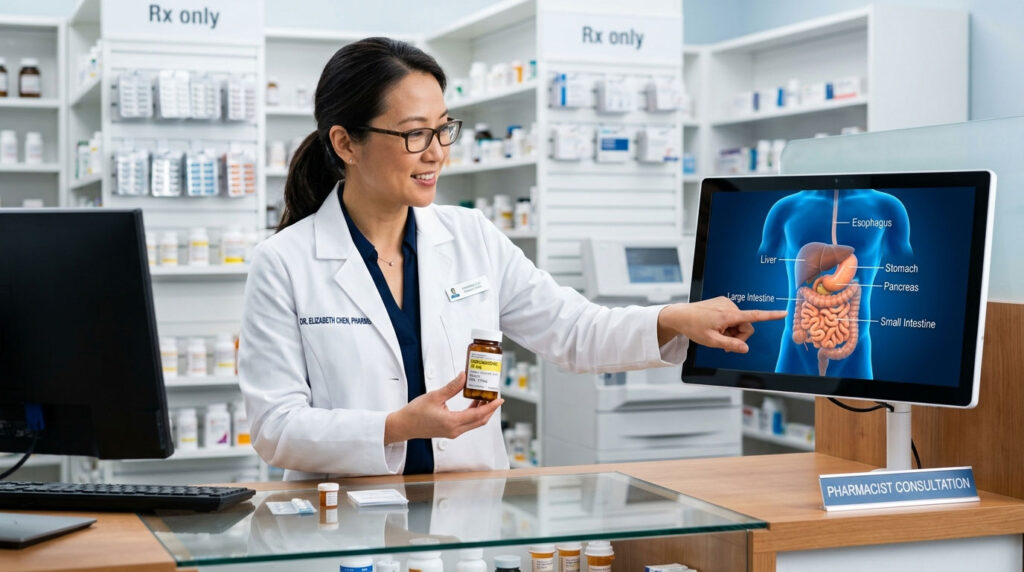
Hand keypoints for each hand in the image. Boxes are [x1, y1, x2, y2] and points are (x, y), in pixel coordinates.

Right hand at [384, 372, 503, 443]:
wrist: (404, 425)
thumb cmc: (415, 413)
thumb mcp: (434, 396)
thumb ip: (452, 387)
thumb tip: (464, 377)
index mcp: (452, 422)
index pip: (478, 415)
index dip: (491, 406)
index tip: (499, 399)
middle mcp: (455, 430)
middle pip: (480, 421)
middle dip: (490, 409)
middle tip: (495, 396)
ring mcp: (453, 432)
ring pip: (474, 423)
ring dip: (482, 411)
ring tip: (485, 397)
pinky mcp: (450, 431)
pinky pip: (467, 423)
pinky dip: (474, 414)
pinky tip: (474, 403)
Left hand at [657, 297, 787, 352]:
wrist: (680, 315)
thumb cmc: (693, 327)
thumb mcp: (712, 341)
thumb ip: (731, 345)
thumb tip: (746, 349)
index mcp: (728, 314)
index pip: (754, 316)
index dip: (771, 316)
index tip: (784, 313)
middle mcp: (729, 306)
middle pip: (746, 325)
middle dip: (738, 336)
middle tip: (724, 343)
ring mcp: (726, 303)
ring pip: (739, 322)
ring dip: (731, 331)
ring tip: (717, 333)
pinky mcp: (722, 303)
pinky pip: (732, 316)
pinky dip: (727, 324)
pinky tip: (715, 326)